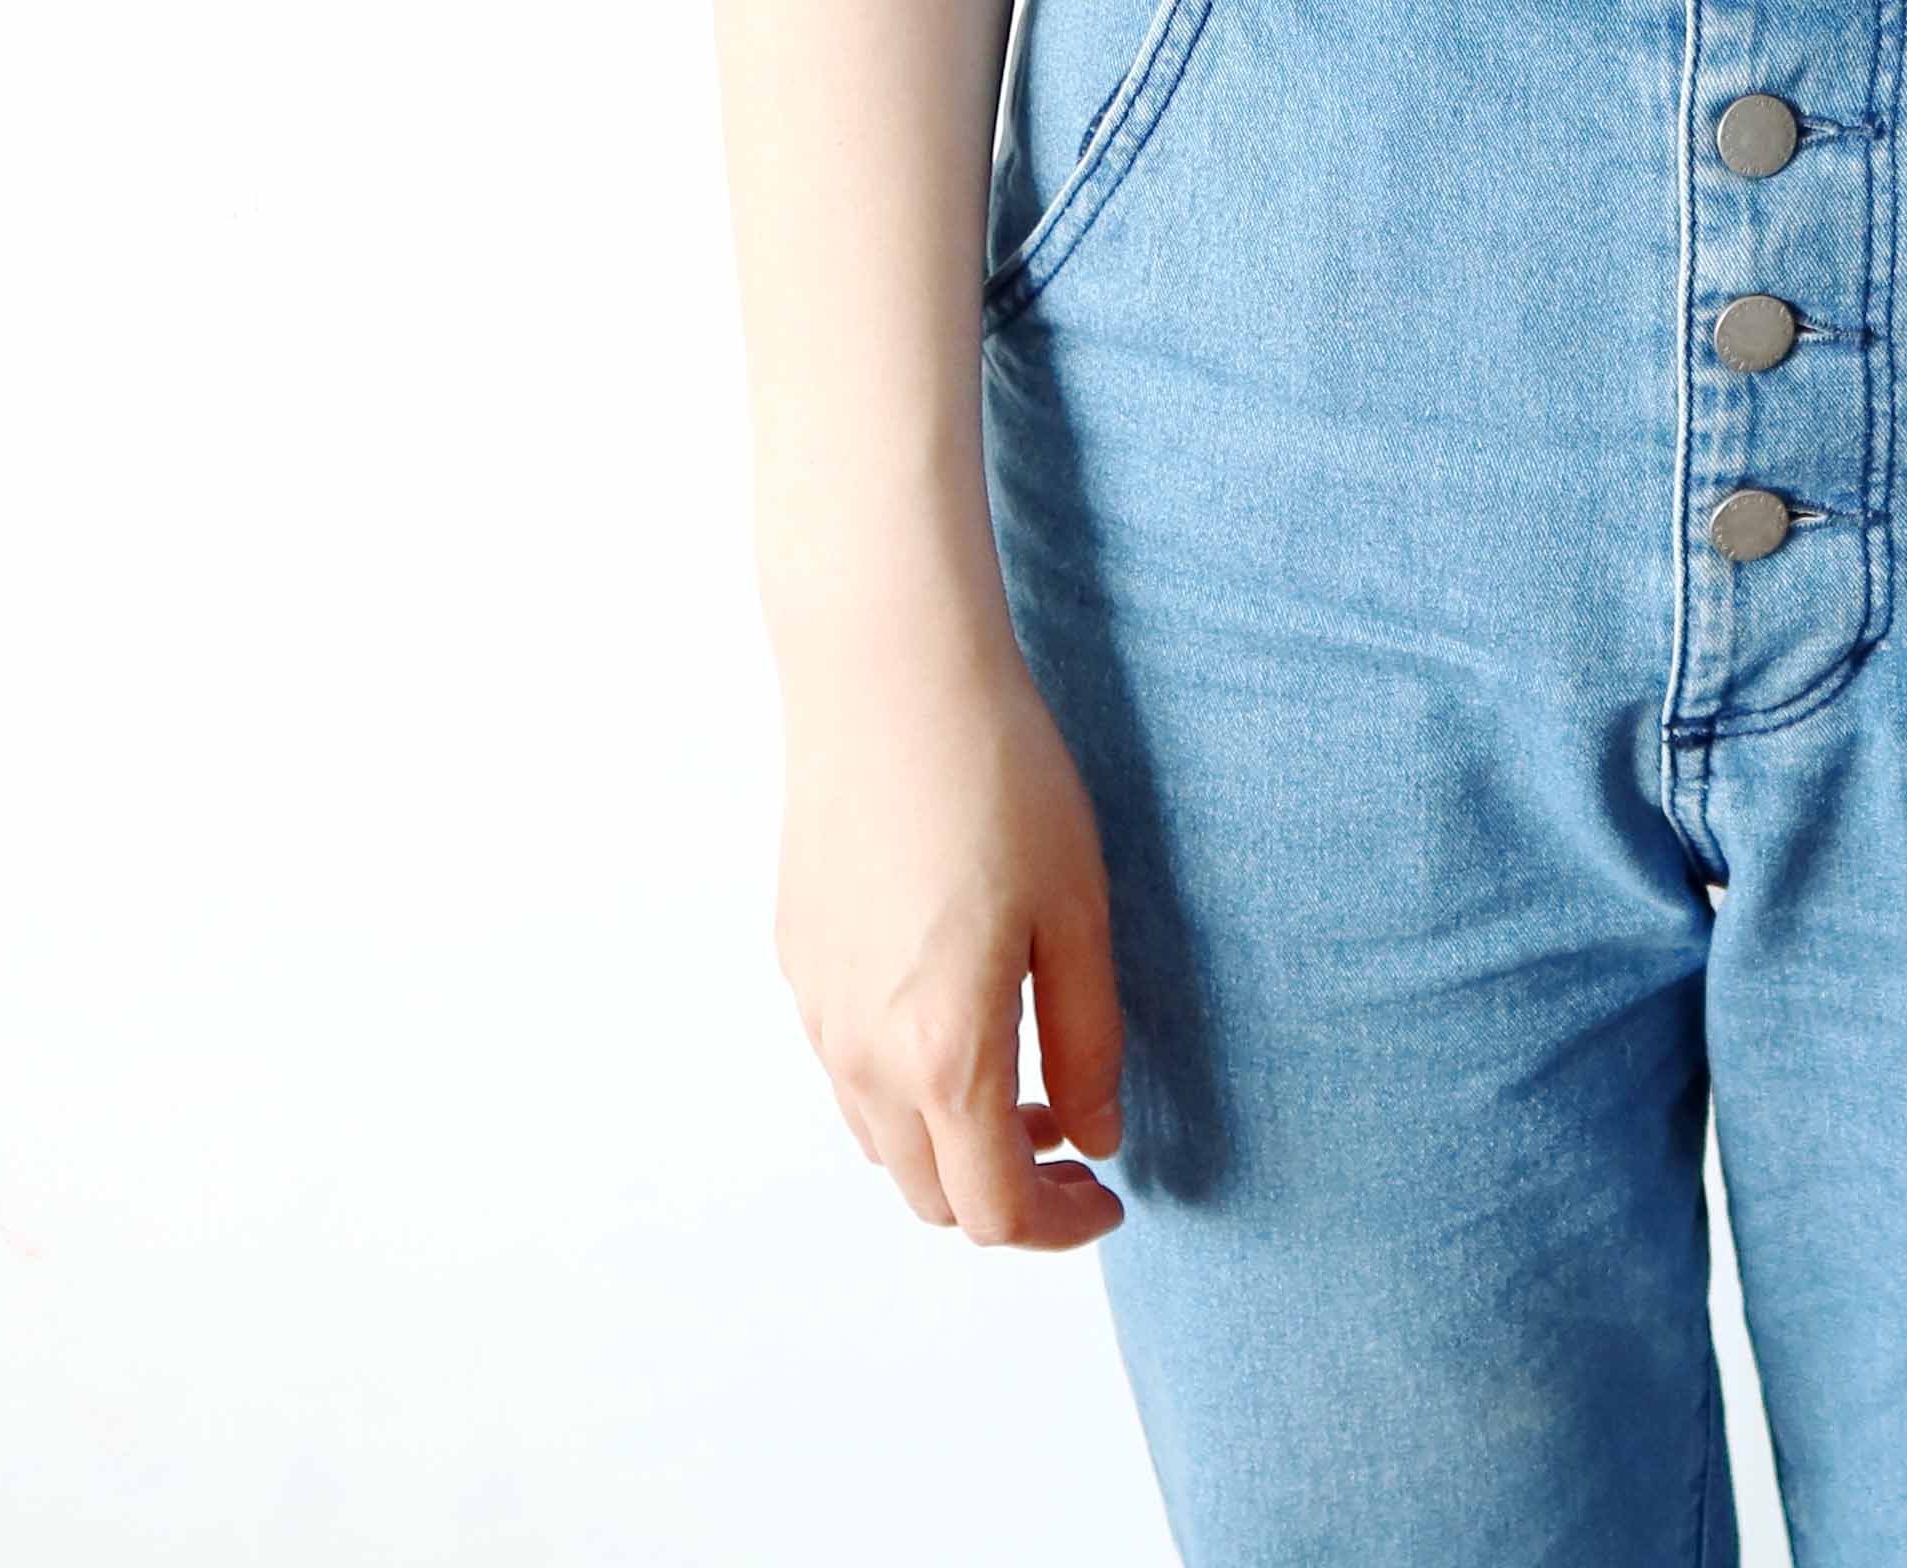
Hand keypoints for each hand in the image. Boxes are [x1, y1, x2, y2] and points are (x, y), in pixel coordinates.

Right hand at [777, 655, 1128, 1245]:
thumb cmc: (1001, 785)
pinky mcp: (798, 962)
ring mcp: (818, 1011)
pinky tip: (960, 1014)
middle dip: (1007, 1195)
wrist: (888, 682)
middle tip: (1076, 1144)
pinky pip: (848, 1070)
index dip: (1058, 1226)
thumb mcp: (1080, 918)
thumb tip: (1097, 1136)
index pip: (992, 1209)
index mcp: (945, 1054)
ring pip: (881, 1138)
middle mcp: (863, 1054)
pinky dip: (906, 1088)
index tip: (1108, 1196)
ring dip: (953, 1142)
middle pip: (928, 1193)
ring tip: (1028, 1082)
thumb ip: (1090, 1045)